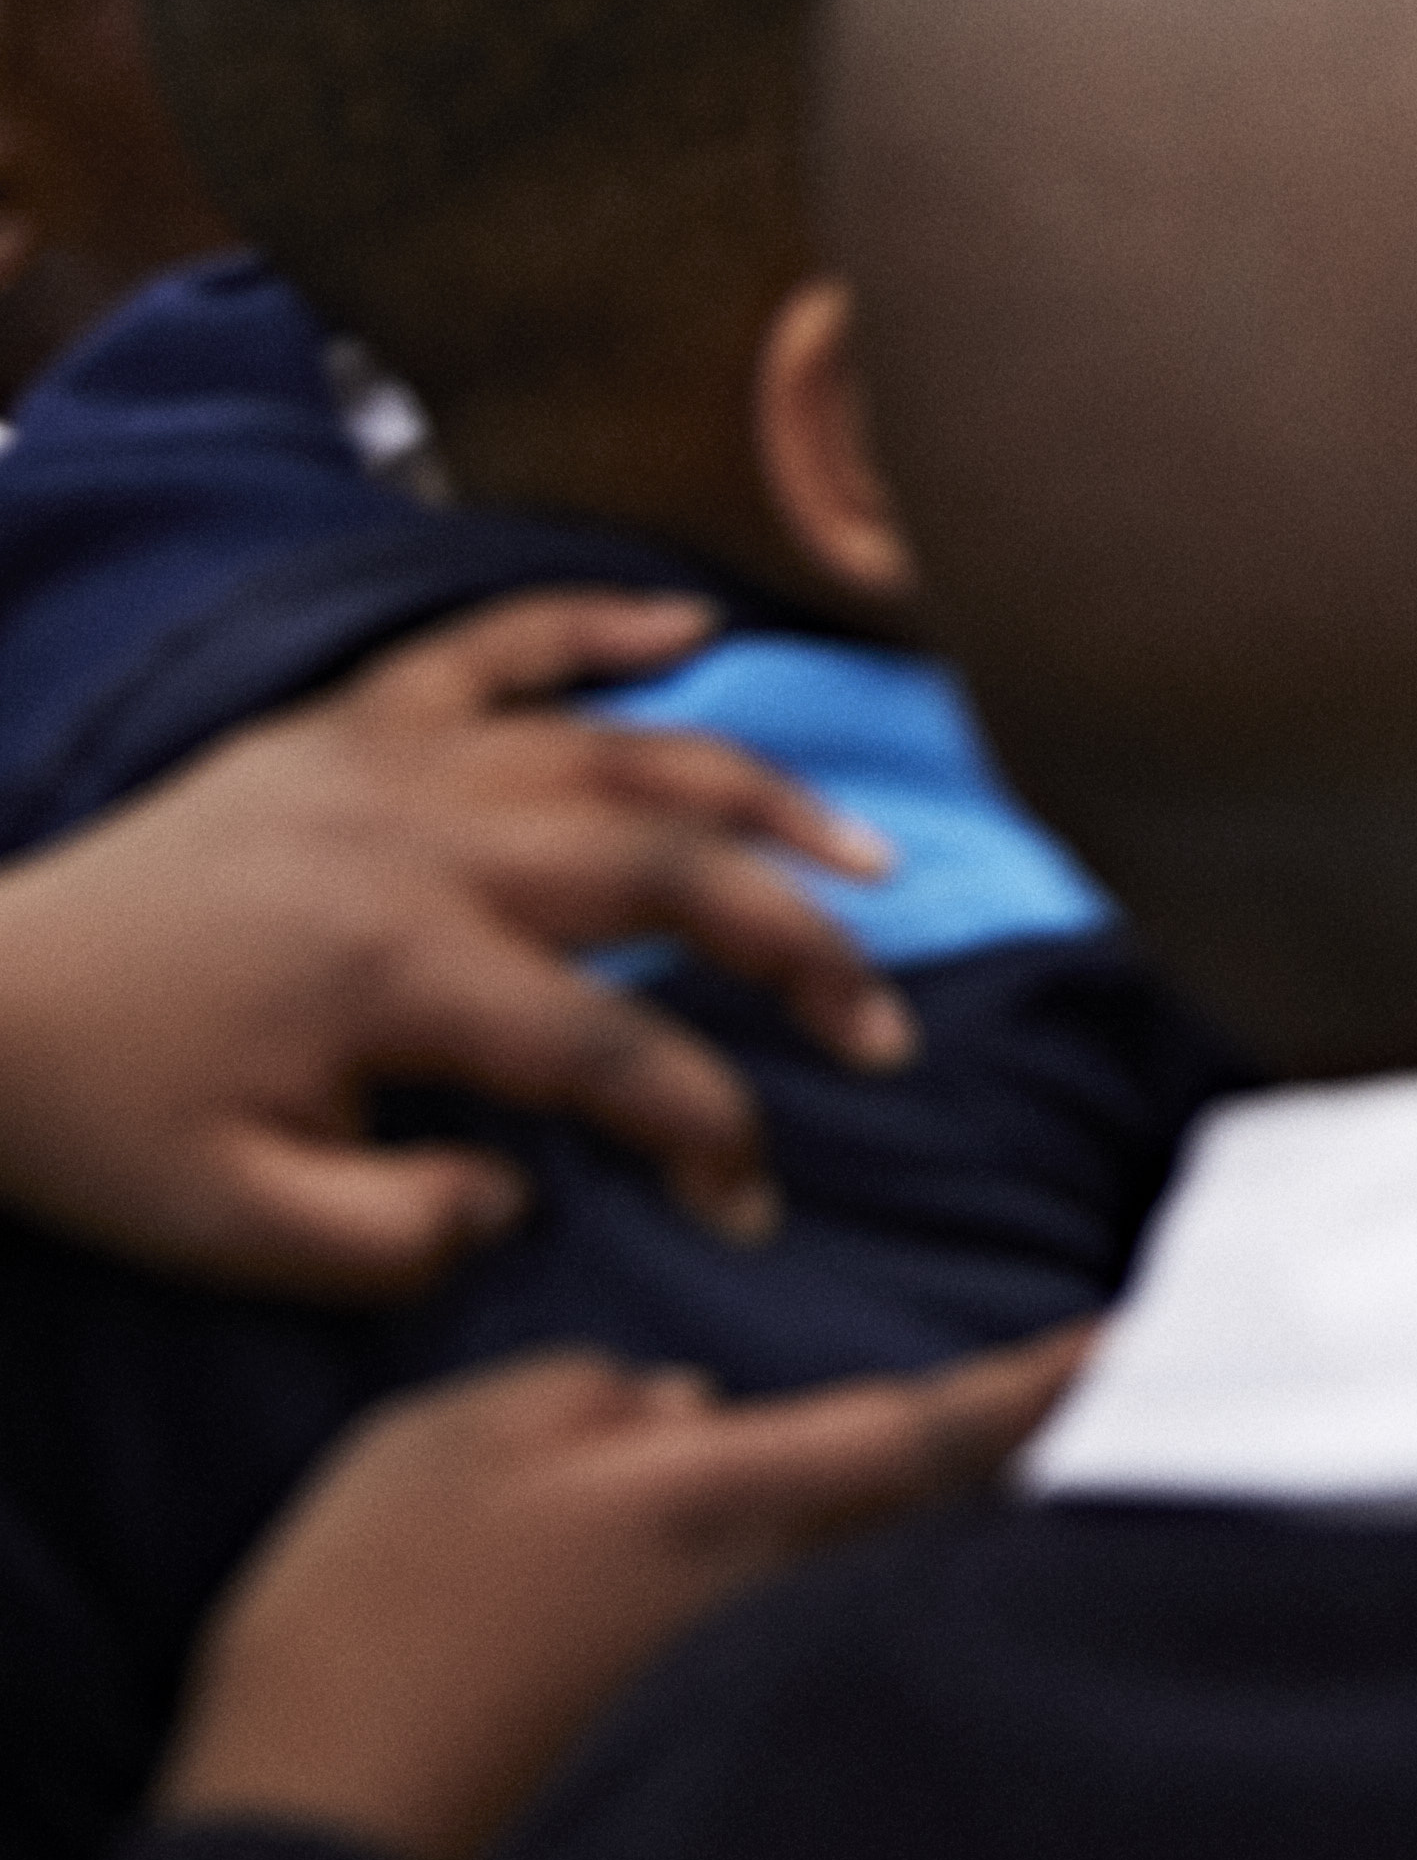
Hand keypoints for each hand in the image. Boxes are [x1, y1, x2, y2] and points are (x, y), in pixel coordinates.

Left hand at [0, 592, 911, 1305]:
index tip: (747, 1204)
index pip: (615, 1051)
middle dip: (799, 950)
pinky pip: (493, 648)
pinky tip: (695, 628)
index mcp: (397, 969)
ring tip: (860, 854)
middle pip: (667, 875)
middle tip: (879, 1022)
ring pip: (623, 754)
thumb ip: (404, 1235)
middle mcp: (420, 842)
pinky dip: (596, 623)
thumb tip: (521, 1189)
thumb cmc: (94, 1125)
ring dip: (758, 798)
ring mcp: (388, 763)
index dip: (708, 1131)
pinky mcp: (347, 724)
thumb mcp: (235, 1230)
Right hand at [165, 1331, 1081, 1859]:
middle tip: (1151, 1405)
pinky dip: (868, 1625)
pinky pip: (815, 1658)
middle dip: (1050, 1464)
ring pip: (889, 1587)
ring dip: (964, 1544)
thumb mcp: (442, 1445)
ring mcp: (746, 1686)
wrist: (309, 1846)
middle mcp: (770, 1596)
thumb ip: (592, 1398)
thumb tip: (701, 1408)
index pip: (931, 1425)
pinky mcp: (704, 1756)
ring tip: (1043, 1486)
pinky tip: (869, 1611)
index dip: (1052, 1381)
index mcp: (718, 1497)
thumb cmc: (361, 1625)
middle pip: (949, 1517)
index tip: (1154, 1343)